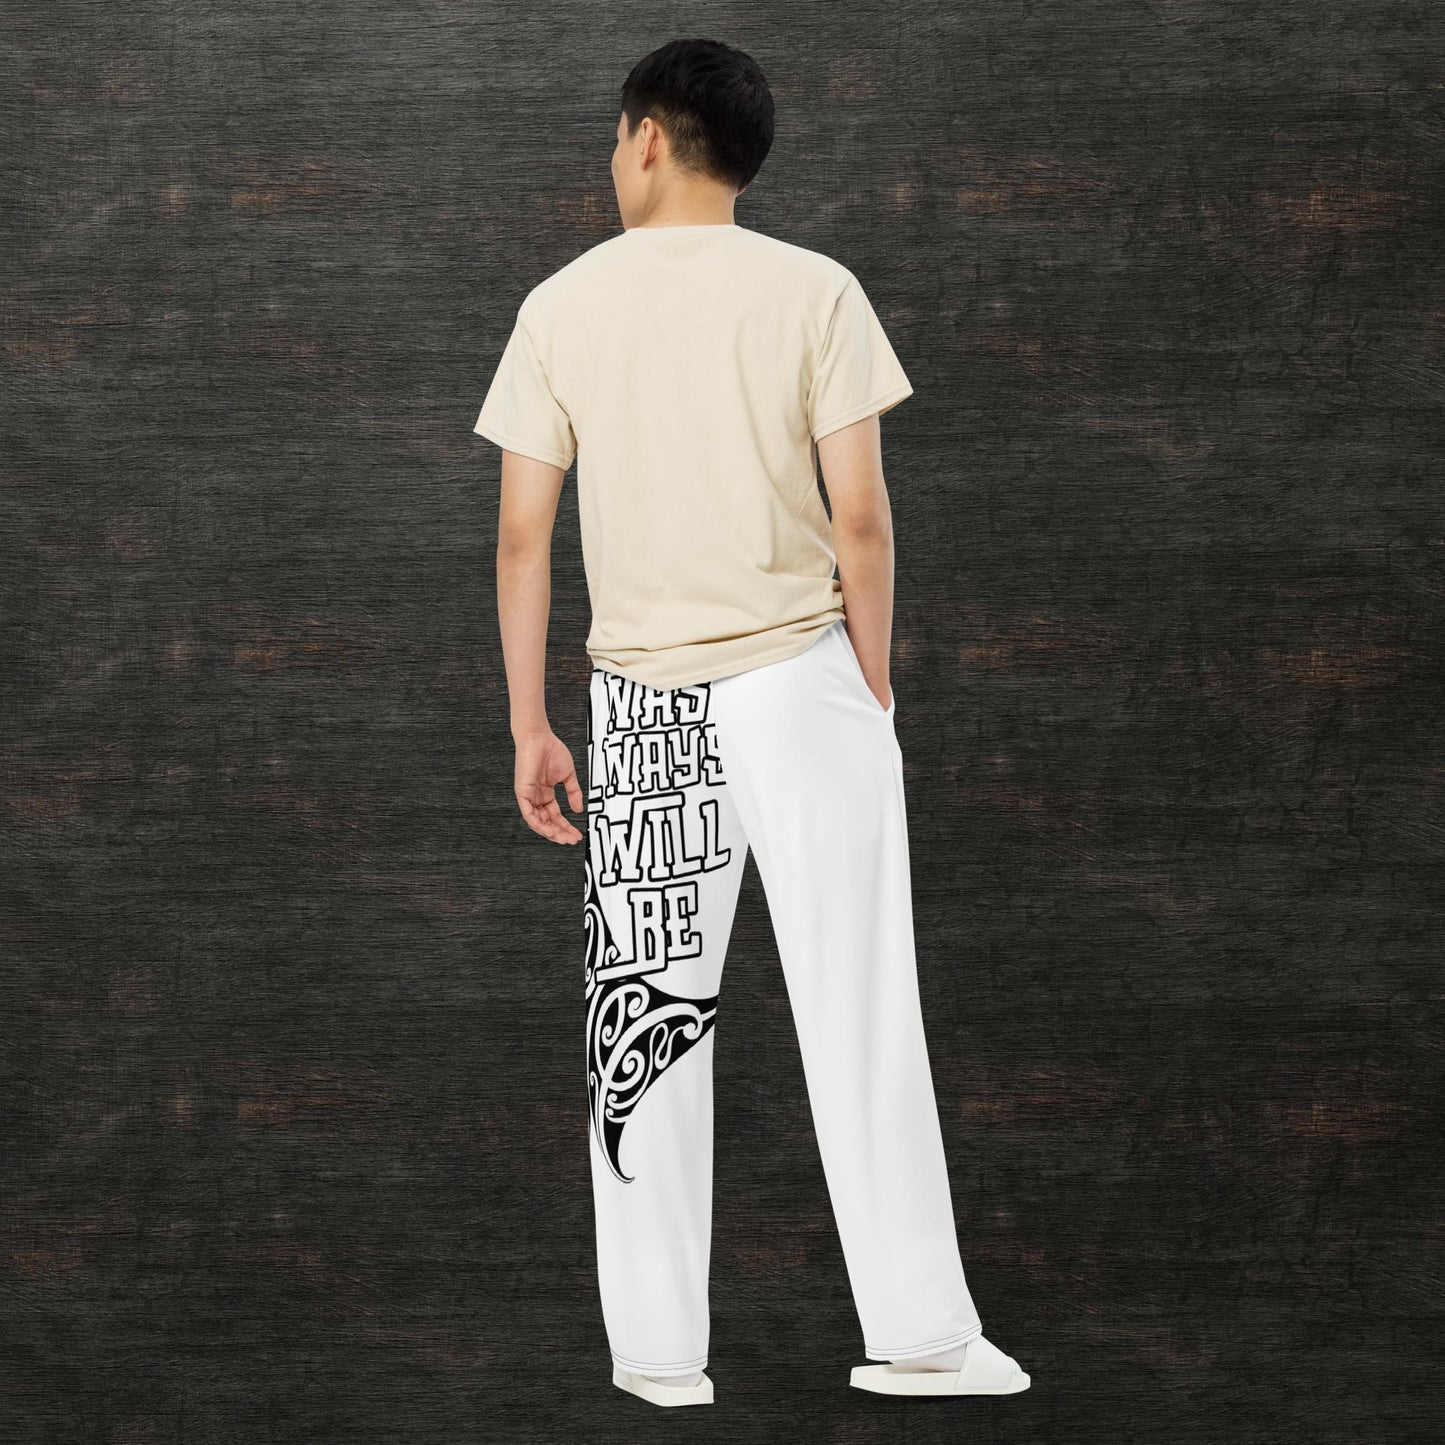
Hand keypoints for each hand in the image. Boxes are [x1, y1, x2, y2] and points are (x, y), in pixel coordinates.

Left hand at [513, 729, 584, 843]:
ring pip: (537, 822)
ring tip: (563, 838)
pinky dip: (538, 824)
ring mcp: (528, 796)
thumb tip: (578, 810)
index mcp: (545, 793)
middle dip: (560, 832)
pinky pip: (528, 813)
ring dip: (550, 832)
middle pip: (547, 822)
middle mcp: (536, 797)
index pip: (555, 816)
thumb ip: (573, 793)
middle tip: (571, 840)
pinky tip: (548, 831)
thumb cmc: (551, 751)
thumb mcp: (568, 776)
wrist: (539, 737)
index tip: (577, 834)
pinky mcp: (522, 792)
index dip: (566, 826)